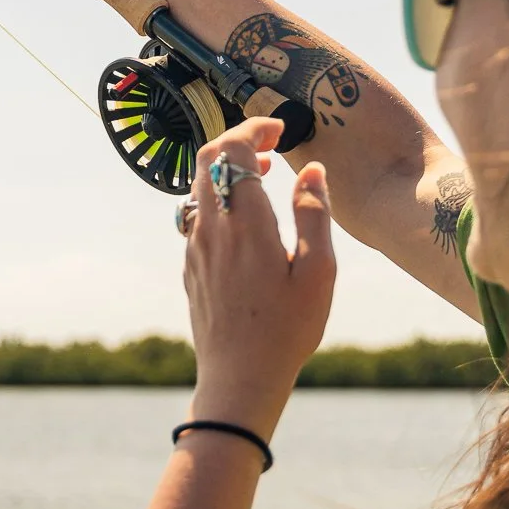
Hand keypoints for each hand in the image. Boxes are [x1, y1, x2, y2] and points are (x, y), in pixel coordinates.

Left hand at [181, 118, 335, 442]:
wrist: (238, 379)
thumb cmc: (287, 329)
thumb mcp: (318, 272)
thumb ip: (314, 214)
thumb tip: (311, 171)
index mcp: (244, 223)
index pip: (232, 149)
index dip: (253, 128)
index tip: (280, 130)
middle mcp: (211, 228)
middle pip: (206, 157)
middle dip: (236, 139)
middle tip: (270, 144)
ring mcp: (195, 247)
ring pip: (197, 185)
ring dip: (226, 167)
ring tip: (263, 175)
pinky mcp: (191, 266)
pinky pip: (196, 213)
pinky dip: (217, 195)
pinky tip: (246, 216)